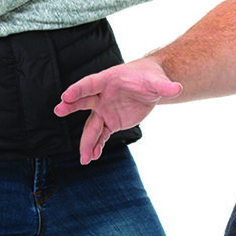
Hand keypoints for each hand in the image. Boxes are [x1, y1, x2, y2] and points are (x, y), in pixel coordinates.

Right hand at [55, 58, 182, 163]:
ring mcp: (104, 109)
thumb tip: (177, 89)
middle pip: (83, 101)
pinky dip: (97, 146)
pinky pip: (100, 135)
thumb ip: (165, 86)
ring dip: (86, 141)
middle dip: (71, 105)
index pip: (91, 83)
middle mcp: (102, 95)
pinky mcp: (110, 121)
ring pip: (91, 126)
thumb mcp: (158, 81)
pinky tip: (93, 157)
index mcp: (109, 80)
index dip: (79, 89)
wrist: (151, 86)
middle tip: (59, 110)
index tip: (66, 96)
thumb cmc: (151, 77)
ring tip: (84, 158)